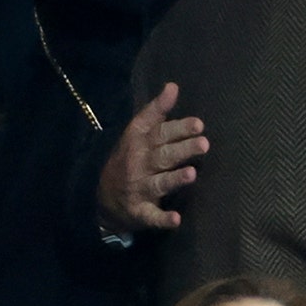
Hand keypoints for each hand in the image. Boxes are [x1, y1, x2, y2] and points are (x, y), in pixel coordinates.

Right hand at [97, 82, 208, 231]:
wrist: (102, 198)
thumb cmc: (130, 157)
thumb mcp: (138, 131)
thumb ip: (157, 110)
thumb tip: (173, 86)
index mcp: (138, 141)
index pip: (159, 131)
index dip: (178, 127)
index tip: (199, 123)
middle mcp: (138, 163)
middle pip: (163, 155)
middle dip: (183, 149)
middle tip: (204, 144)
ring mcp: (138, 188)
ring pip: (159, 182)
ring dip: (174, 179)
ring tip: (191, 174)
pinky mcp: (139, 211)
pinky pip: (151, 216)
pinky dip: (162, 219)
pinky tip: (176, 220)